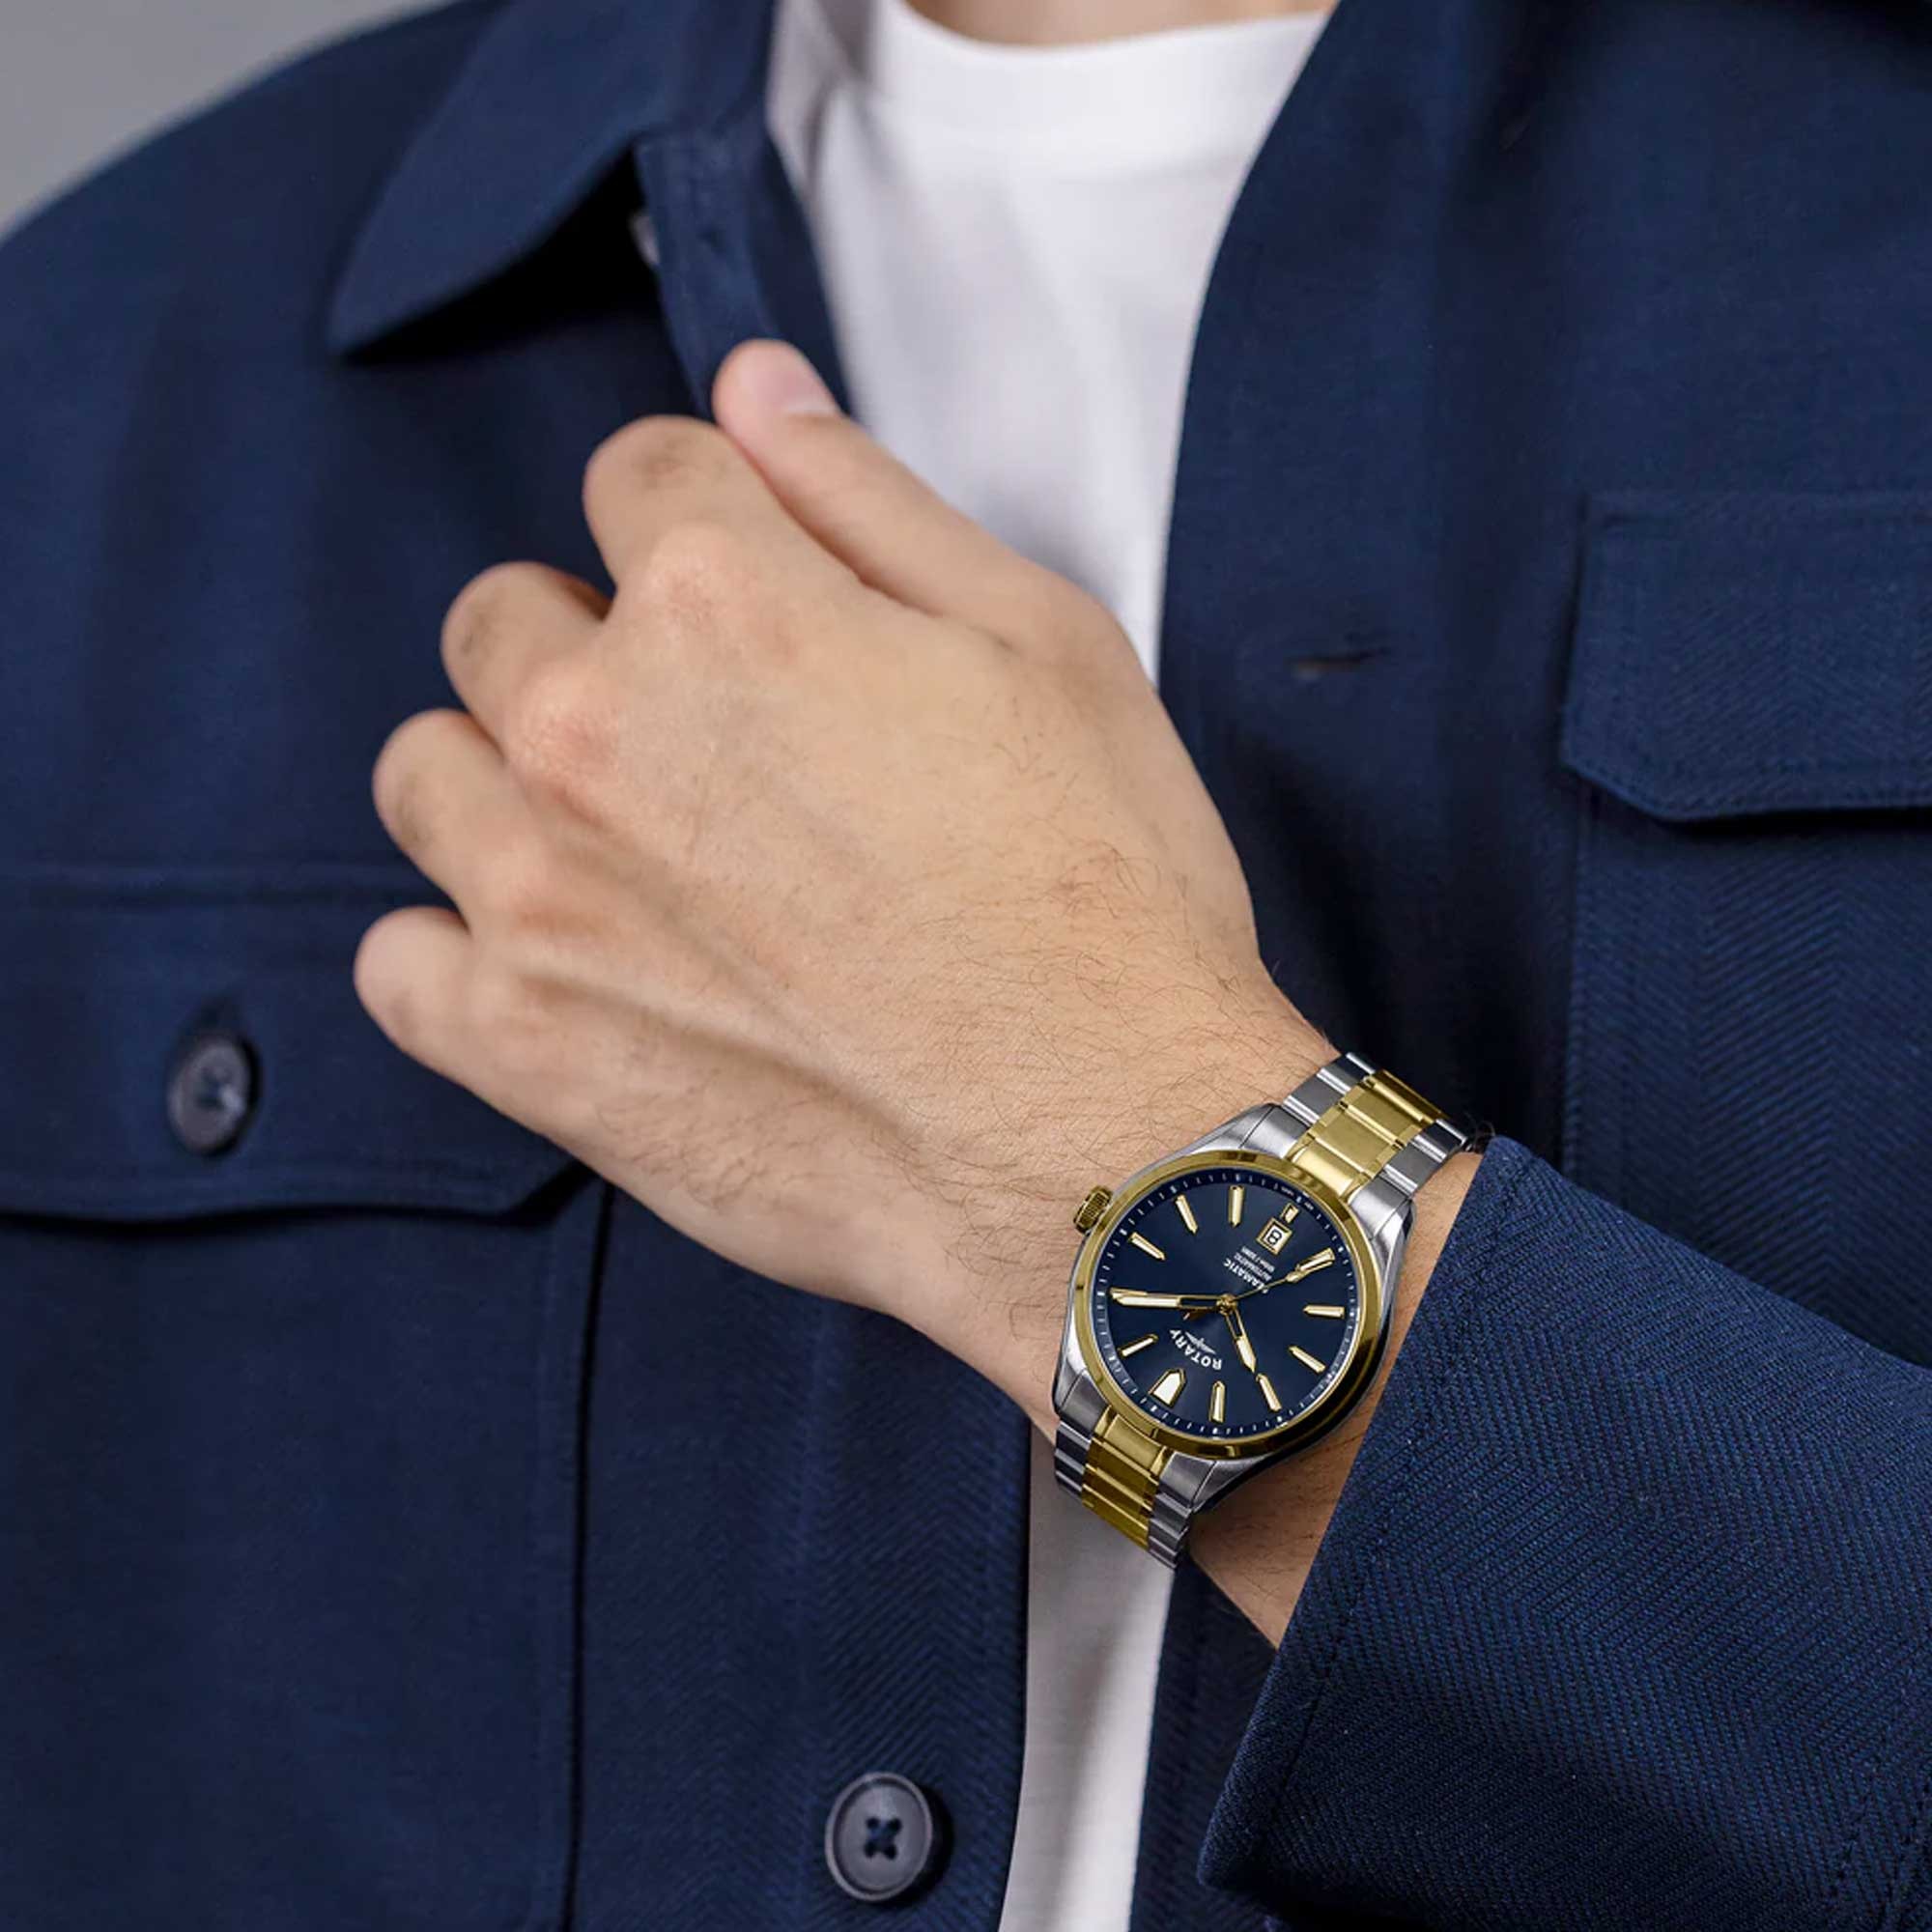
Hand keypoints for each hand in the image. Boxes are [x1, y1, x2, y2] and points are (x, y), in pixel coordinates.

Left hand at [355, 340, 1326, 1429]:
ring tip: (626, 850)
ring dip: (503, 780)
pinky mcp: (524, 1044)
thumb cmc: (1103, 903)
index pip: (636, 476)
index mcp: (729, 603)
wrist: (1102, 1150)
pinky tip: (562, 964)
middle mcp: (600, 728)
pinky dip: (458, 951)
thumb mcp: (1043, 646)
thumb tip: (756, 384)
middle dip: (592, 645)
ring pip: (425, 770)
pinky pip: (399, 962)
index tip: (750, 594)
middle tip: (710, 743)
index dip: (707, 525)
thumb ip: (869, 499)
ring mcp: (541, 893)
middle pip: (504, 617)